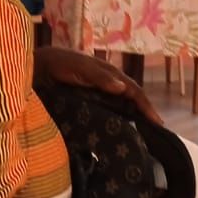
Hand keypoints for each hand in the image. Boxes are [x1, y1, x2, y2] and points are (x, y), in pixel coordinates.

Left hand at [34, 46, 163, 125]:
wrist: (40, 65)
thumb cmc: (62, 63)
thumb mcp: (81, 68)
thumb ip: (100, 77)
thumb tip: (122, 89)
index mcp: (111, 74)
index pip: (134, 91)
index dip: (146, 106)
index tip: (157, 123)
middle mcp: (109, 83)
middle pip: (132, 98)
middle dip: (145, 112)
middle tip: (156, 133)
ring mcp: (100, 91)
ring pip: (123, 105)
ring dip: (133, 117)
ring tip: (142, 134)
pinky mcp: (90, 99)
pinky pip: (110, 109)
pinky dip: (119, 118)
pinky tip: (119, 129)